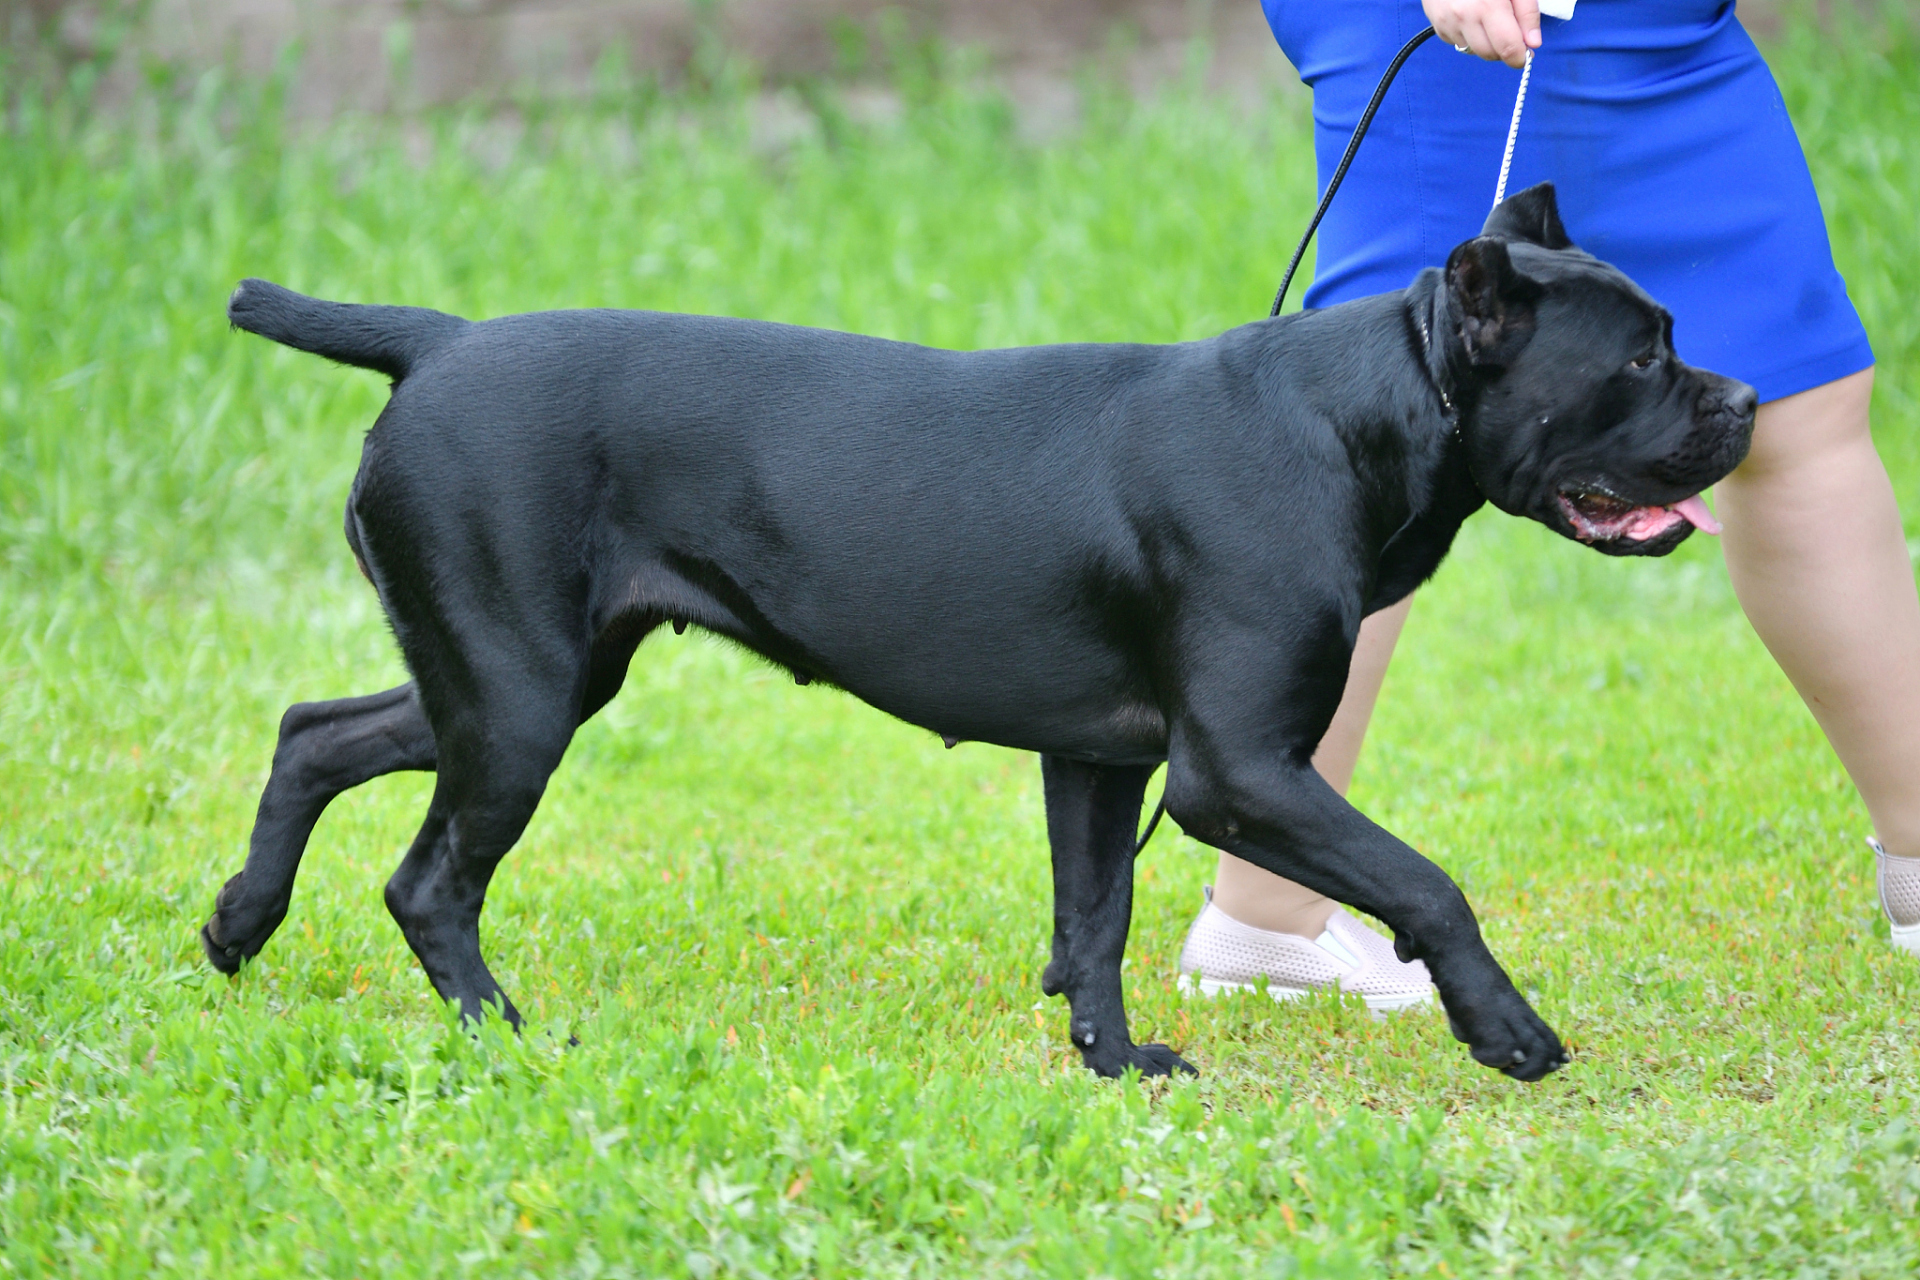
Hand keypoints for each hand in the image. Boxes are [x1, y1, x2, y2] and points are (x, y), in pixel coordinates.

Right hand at [1423, 0, 1541, 68]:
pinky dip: (1468, 36)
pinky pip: (1457, 42)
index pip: (1507, 48)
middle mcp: (1464, 17)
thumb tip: (1533, 43)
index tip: (1525, 55)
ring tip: (1489, 20)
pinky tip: (1471, 17)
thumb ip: (1526, 12)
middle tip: (1509, 32)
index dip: (1519, 57)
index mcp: (1488, 5)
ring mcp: (1448, 22)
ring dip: (1485, 42)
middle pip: (1489, 54)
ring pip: (1472, 51)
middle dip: (1503, 49)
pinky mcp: (1437, 25)